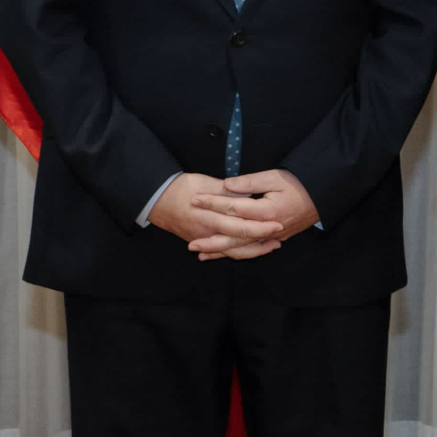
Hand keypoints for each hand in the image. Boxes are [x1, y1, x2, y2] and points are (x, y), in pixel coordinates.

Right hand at [149, 172, 282, 258]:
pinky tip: (249, 251)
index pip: (242, 225)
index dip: (261, 226)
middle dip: (262, 240)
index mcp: (212, 216)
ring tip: (271, 246)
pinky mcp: (201, 242)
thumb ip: (230, 192)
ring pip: (232, 251)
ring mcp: (204, 240)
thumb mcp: (207, 183)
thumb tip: (250, 196)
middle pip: (240, 241)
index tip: (278, 223)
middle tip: (279, 236)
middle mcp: (209, 232)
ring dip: (253, 250)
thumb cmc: (183, 187)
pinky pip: (221, 251)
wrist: (157, 199)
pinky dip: (236, 253)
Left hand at [188, 168, 319, 260]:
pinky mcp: (273, 240)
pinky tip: (223, 254)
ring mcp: (271, 237)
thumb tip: (227, 185)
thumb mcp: (275, 177)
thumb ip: (250, 182)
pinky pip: (251, 251)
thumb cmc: (300, 184)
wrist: (322, 197)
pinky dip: (236, 253)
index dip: (212, 204)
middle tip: (190, 243)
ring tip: (201, 254)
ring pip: (242, 249)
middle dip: (210, 240)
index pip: (233, 208)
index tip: (195, 200)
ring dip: (221, 252)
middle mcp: (267, 229)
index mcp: (266, 211)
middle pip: (233, 237)